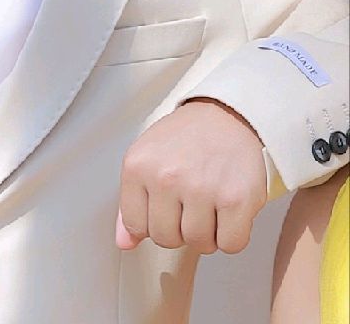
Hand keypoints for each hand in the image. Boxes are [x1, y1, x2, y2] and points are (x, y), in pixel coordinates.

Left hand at [116, 98, 267, 253]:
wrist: (225, 116)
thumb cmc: (184, 138)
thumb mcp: (145, 158)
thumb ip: (131, 202)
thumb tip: (125, 242)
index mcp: (137, 166)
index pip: (136, 225)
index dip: (152, 223)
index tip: (163, 207)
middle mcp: (166, 177)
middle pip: (166, 239)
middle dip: (179, 229)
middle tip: (188, 204)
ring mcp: (201, 189)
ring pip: (199, 244)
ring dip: (207, 232)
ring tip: (208, 204)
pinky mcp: (235, 199)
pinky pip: (230, 245)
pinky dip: (232, 235)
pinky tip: (227, 210)